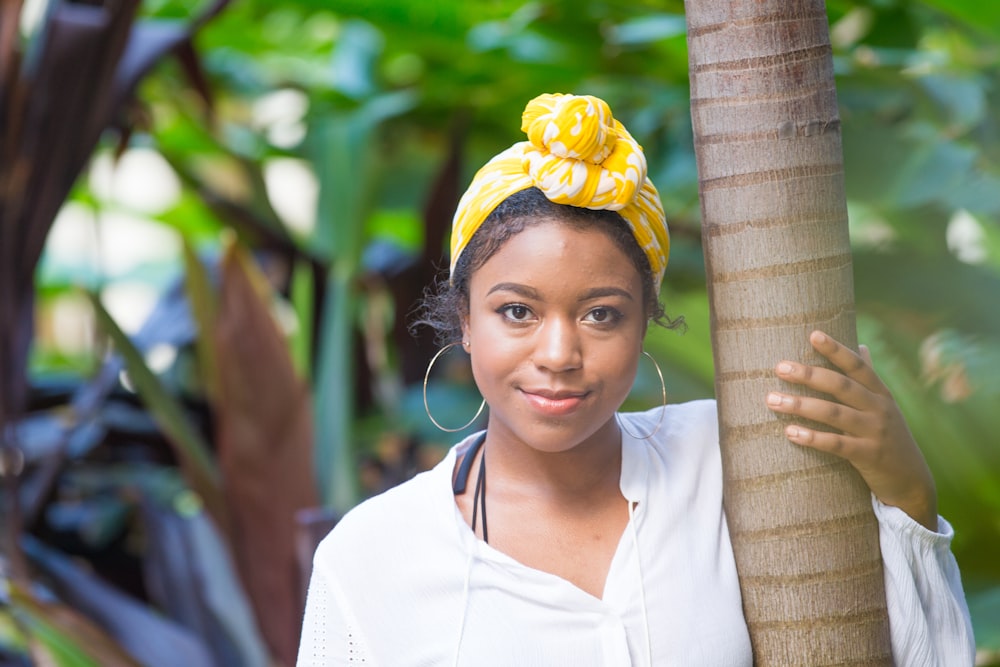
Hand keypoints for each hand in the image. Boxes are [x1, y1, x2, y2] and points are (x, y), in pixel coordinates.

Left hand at [765, 330, 937, 529]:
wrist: (912, 481)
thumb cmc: (889, 437)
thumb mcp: (884, 406)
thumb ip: (869, 378)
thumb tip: (862, 345)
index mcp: (881, 394)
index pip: (857, 366)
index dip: (836, 349)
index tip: (813, 334)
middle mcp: (879, 409)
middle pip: (841, 386)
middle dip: (809, 374)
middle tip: (779, 367)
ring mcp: (875, 433)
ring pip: (834, 414)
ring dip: (801, 405)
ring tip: (773, 399)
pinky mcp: (869, 456)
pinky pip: (837, 445)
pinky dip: (813, 438)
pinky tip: (790, 432)